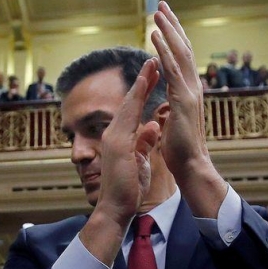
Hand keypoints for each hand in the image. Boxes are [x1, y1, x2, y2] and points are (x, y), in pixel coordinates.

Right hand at [94, 59, 160, 224]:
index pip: (133, 111)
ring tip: (151, 64)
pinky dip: (137, 98)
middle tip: (152, 60)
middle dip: (142, 80)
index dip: (143, 92)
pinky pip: (129, 115)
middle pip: (129, 102)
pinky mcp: (118, 144)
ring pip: (128, 104)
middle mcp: (113, 135)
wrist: (115, 209)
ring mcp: (113, 138)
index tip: (154, 75)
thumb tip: (153, 126)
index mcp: (120, 139)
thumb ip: (144, 143)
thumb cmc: (127, 190)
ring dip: (140, 83)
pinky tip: (145, 85)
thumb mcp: (140, 161)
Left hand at [150, 1, 226, 216]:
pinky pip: (172, 68)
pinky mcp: (183, 99)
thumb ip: (171, 112)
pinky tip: (154, 35)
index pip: (180, 59)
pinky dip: (164, 49)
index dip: (173, 40)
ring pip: (179, 52)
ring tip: (157, 12)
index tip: (164, 22)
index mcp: (187, 93)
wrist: (191, 167)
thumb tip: (166, 110)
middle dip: (172, 25)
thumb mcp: (173, 125)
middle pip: (183, 48)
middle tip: (163, 5)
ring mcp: (189, 92)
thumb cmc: (180, 151)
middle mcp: (191, 88)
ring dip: (168, 30)